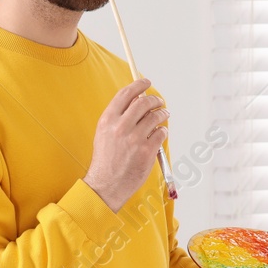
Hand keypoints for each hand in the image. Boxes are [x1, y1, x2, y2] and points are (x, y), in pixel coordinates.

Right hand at [84, 77, 168, 212]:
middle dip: (155, 100)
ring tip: (163, 115)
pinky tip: (160, 133)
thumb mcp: (104, 134)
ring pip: (155, 117)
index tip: (146, 82)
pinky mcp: (146, 151)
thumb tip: (135, 102)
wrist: (106, 185)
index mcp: (108, 120)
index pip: (125, 94)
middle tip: (159, 102)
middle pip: (144, 102)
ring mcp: (134, 139)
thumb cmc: (105, 161)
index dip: (138, 85)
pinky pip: (161, 133)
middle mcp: (120, 127)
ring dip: (162, 114)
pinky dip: (163, 131)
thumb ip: (117, 118)